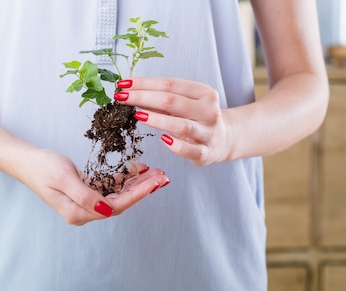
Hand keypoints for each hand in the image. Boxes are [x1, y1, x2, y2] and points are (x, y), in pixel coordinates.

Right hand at [19, 148, 169, 225]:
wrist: (25, 161)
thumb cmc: (42, 168)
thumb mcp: (64, 178)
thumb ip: (86, 196)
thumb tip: (108, 209)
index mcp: (79, 213)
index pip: (116, 206)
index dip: (137, 195)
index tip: (155, 183)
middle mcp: (84, 211)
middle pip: (121, 202)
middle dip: (143, 190)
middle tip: (163, 177)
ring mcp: (86, 202)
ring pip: (118, 195)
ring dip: (137, 184)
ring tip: (156, 173)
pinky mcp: (86, 191)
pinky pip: (110, 187)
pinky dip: (124, 178)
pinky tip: (137, 169)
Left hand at [114, 77, 231, 165]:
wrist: (224, 140)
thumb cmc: (197, 118)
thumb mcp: (184, 104)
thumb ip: (161, 99)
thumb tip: (130, 92)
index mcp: (204, 93)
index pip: (170, 84)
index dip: (145, 83)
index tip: (124, 83)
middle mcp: (209, 111)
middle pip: (172, 101)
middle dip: (143, 97)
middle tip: (121, 97)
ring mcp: (208, 133)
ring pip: (180, 125)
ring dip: (156, 119)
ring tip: (137, 114)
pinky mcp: (206, 153)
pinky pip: (189, 150)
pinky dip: (175, 145)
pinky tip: (162, 139)